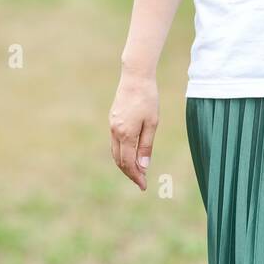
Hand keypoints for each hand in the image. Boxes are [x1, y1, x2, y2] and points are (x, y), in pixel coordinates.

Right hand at [109, 70, 158, 191]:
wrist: (135, 77)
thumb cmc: (147, 99)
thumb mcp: (152, 123)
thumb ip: (146, 145)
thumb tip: (143, 166)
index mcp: (126, 134)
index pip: (128, 163)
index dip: (136, 176)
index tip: (143, 186)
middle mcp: (115, 132)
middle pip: (119, 160)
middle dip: (130, 173)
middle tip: (141, 182)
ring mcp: (112, 125)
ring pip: (115, 152)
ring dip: (124, 164)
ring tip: (137, 171)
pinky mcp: (112, 119)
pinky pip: (115, 142)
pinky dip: (122, 152)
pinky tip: (130, 154)